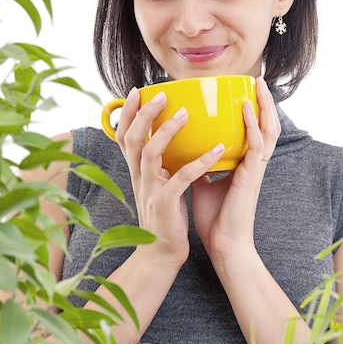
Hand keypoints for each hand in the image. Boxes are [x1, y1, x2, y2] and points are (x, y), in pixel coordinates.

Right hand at [116, 88, 225, 267]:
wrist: (160, 253)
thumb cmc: (166, 216)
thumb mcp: (158, 185)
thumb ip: (161, 163)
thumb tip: (172, 138)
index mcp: (137, 171)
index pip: (125, 136)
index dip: (129, 113)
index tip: (137, 91)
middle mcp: (139, 177)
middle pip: (132, 138)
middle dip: (144, 113)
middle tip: (161, 95)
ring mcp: (150, 190)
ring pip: (150, 153)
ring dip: (166, 131)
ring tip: (185, 114)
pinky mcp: (165, 203)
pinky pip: (181, 178)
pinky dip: (199, 162)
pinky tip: (217, 149)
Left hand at [191, 76, 280, 263]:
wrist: (221, 244)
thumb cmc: (213, 217)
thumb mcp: (202, 182)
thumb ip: (198, 163)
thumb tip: (183, 148)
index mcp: (244, 164)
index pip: (254, 132)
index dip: (254, 112)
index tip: (247, 90)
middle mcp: (253, 163)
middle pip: (266, 126)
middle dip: (264, 102)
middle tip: (258, 79)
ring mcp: (255, 169)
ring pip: (268, 130)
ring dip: (265, 106)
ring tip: (258, 85)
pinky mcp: (251, 176)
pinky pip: (255, 145)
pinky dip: (252, 124)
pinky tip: (246, 108)